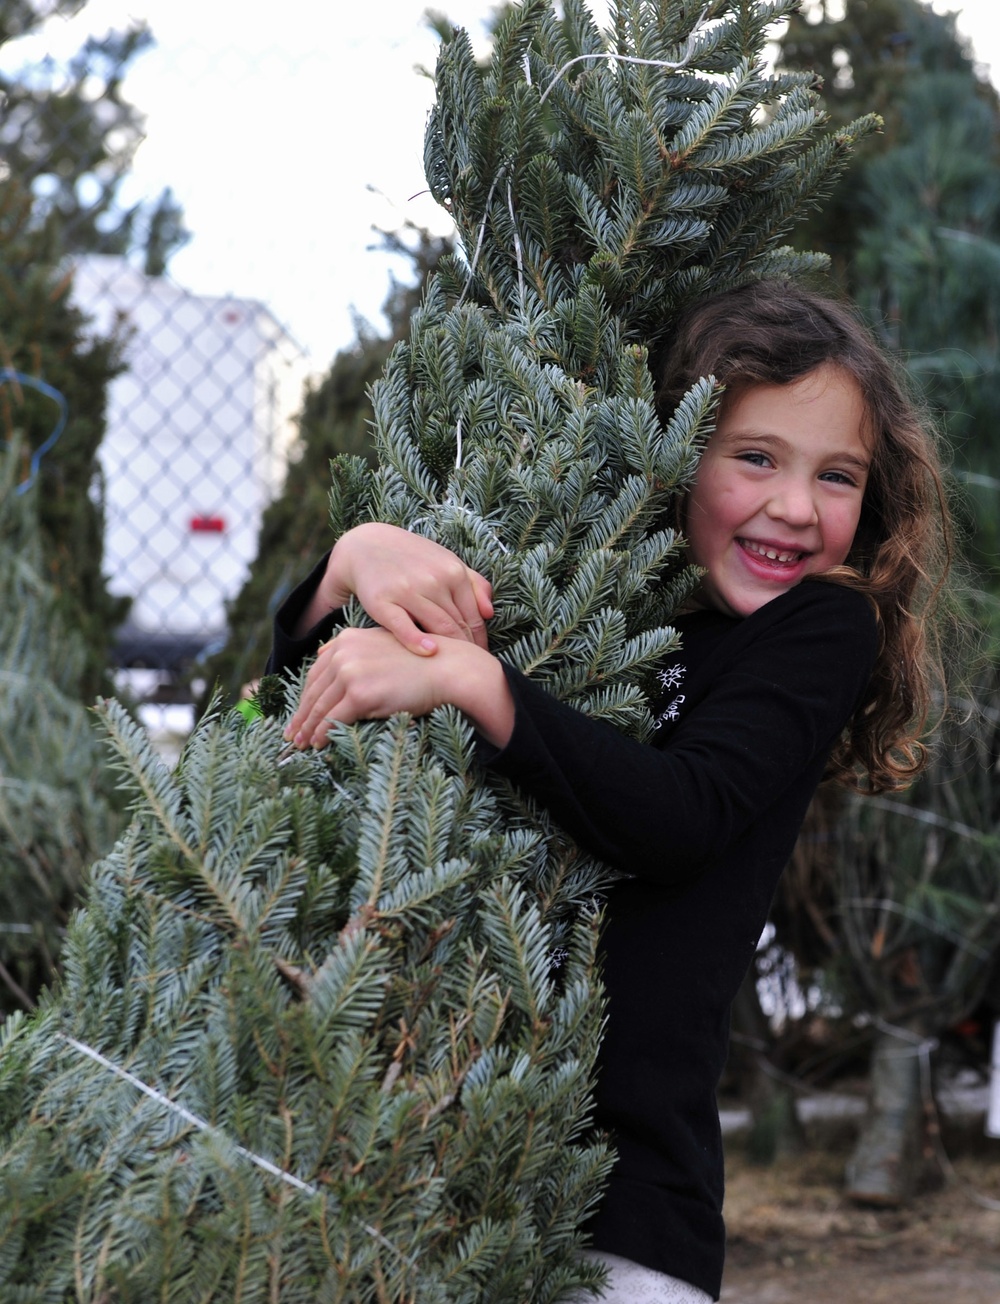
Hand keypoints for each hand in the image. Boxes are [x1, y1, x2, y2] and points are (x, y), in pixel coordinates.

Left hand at [284, 627, 513, 750]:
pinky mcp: (360, 694)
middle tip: (291, 733)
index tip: (299, 712)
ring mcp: (351, 673)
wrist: (447, 669)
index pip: (316, 672)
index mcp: (347, 640)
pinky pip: (333, 718)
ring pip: (320, 706)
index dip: (305, 695)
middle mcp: (344, 652)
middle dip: (301, 714)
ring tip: (300, 743)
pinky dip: (322, 734)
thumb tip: (321, 654)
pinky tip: (317, 744)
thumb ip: (352, 648)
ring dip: (308, 728)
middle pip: (313, 690)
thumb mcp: (382, 644)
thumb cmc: (420, 661)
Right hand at [309, 523, 493, 654]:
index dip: (480, 642)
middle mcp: (433, 580)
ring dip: (449, 651)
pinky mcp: (383, 602)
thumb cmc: (412, 558)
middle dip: (466, 650)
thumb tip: (489, 613)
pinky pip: (404, 626)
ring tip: (453, 669)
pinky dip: (417, 641)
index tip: (481, 659)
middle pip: (458, 626)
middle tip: (469, 671)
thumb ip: (473, 583)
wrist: (366, 546)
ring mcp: (408, 590)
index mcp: (453, 571)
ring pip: (437, 628)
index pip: (473, 617)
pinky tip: (429, 652)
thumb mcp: (446, 561)